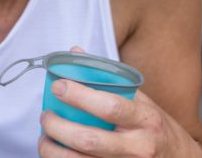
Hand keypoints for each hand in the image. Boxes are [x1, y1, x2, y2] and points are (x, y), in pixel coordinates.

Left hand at [38, 48, 199, 156]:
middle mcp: (138, 147)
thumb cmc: (157, 128)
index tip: (58, 86)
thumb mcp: (142, 100)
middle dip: (57, 127)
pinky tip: (56, 154)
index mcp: (145, 120)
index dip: (79, 96)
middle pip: (88, 140)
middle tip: (45, 116)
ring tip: (44, 138)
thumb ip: (108, 78)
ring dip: (53, 150)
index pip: (110, 107)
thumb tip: (74, 52)